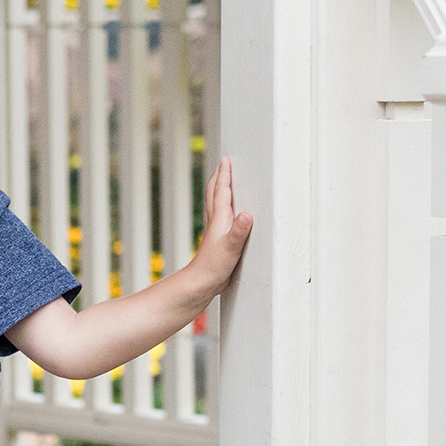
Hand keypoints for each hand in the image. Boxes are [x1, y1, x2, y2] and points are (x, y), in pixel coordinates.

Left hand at [192, 157, 251, 297]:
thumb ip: (239, 232)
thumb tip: (247, 215)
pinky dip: (222, 210)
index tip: (226, 159)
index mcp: (219, 220)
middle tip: (223, 164)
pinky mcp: (216, 242)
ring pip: (215, 206)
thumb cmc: (213, 268)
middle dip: (219, 178)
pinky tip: (226, 216)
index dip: (224, 175)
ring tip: (223, 183)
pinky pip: (219, 218)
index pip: (222, 192)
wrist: (199, 285)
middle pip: (215, 195)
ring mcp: (214, 233)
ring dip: (219, 192)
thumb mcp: (230, 249)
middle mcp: (215, 223)